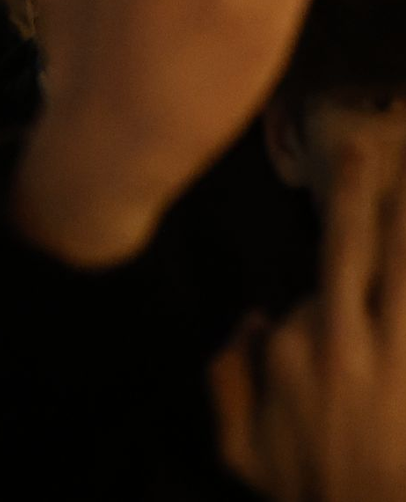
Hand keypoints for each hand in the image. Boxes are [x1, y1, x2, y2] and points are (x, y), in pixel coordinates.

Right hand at [212, 142, 405, 499]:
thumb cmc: (309, 494)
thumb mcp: (241, 451)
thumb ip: (227, 380)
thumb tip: (250, 319)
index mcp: (289, 350)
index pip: (305, 293)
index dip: (313, 297)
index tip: (324, 304)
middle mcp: (342, 339)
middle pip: (351, 250)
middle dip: (357, 195)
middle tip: (365, 148)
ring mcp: (396, 357)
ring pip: (405, 271)